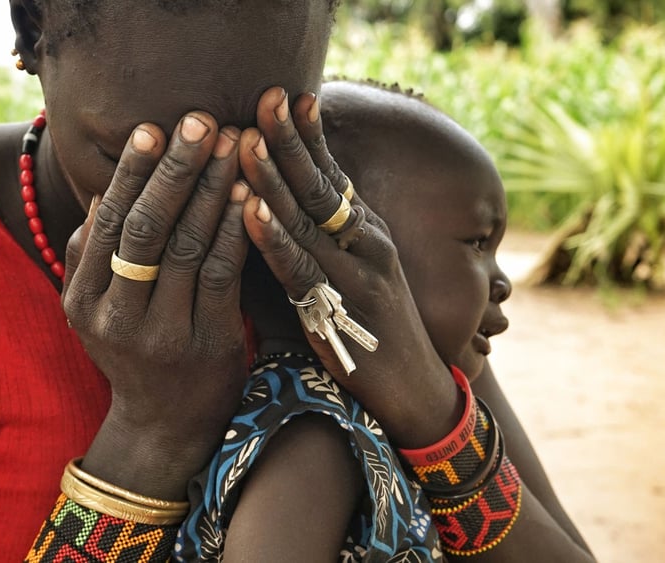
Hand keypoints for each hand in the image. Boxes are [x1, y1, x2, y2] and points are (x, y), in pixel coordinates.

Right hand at [61, 113, 249, 496]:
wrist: (163, 427)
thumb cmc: (134, 353)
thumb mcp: (95, 311)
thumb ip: (92, 256)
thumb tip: (104, 191)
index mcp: (82, 301)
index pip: (107, 224)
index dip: (131, 174)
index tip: (153, 127)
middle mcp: (115, 318)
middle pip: (145, 229)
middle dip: (175, 169)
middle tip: (201, 120)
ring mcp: (162, 335)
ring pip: (187, 247)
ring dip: (213, 189)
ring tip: (234, 144)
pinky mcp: (208, 345)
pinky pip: (223, 275)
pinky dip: (235, 230)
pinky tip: (250, 194)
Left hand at [238, 88, 463, 448]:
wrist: (417, 392)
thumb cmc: (375, 330)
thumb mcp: (357, 273)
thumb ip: (325, 240)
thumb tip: (282, 206)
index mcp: (365, 232)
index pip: (333, 173)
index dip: (308, 134)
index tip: (285, 92)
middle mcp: (365, 244)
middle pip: (321, 184)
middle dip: (290, 138)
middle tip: (265, 94)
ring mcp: (357, 276)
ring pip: (307, 221)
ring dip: (274, 179)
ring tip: (246, 141)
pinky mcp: (342, 312)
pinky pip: (301, 270)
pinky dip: (275, 239)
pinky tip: (252, 212)